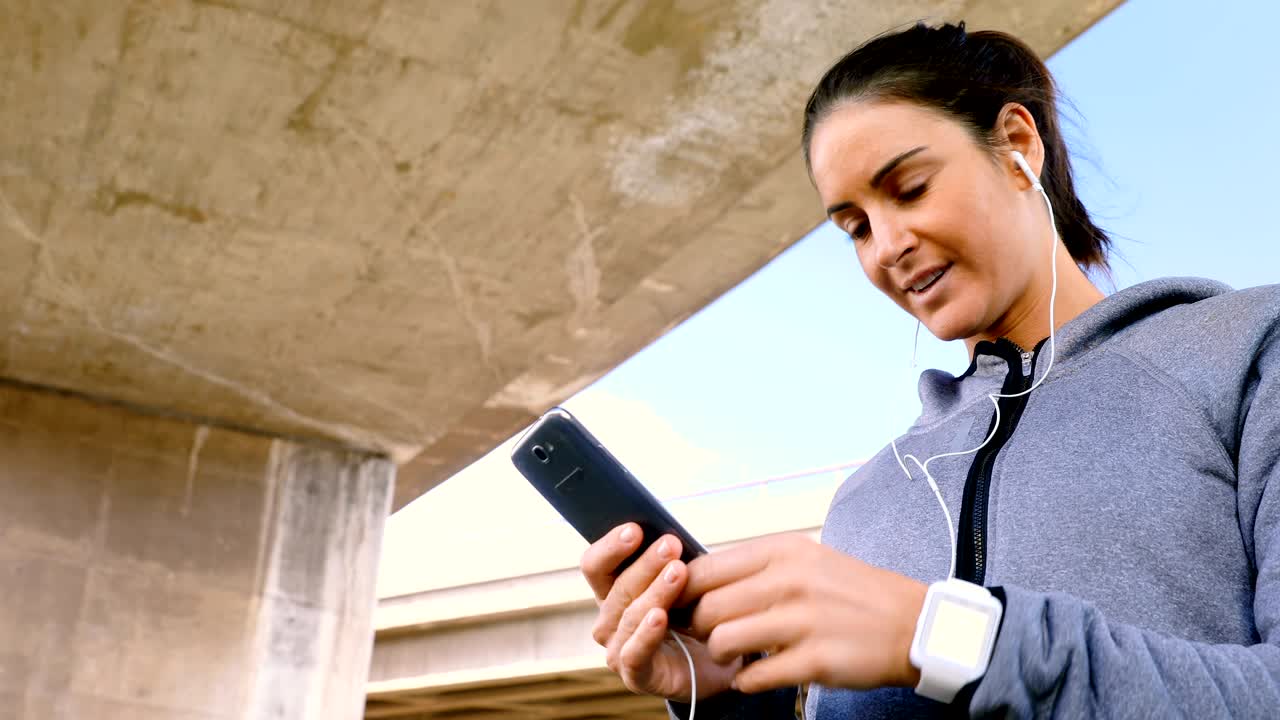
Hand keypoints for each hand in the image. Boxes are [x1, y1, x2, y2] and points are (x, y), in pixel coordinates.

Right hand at [580, 523, 742, 701]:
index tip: (635, 529)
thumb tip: (668, 535)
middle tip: (671, 545)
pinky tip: (660, 616)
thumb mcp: (682, 583)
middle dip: (645, 564)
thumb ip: (669, 562)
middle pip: (617, 588)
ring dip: (654, 592)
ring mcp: (618, 650)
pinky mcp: (636, 677)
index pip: (595, 565)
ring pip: (628, 616)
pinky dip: (647, 633)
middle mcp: (608, 621)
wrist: (720, 663)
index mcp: (612, 592)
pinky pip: (635, 654)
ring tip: (678, 572)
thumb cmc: (695, 615)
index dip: (611, 546)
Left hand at [679, 533, 927, 694]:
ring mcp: (802, 621)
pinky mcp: (815, 660)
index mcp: (782, 551)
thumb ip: (755, 567)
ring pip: (723, 642)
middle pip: (707, 609)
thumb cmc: (850, 591)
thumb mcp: (804, 559)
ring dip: (722, 656)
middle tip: (712, 635)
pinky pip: (755, 677)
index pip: (705, 570)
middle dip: (700, 628)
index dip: (685, 593)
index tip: (683, 606)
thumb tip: (698, 579)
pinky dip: (748, 681)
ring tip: (738, 656)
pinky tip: (758, 674)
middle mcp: (789, 581)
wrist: (911, 623)